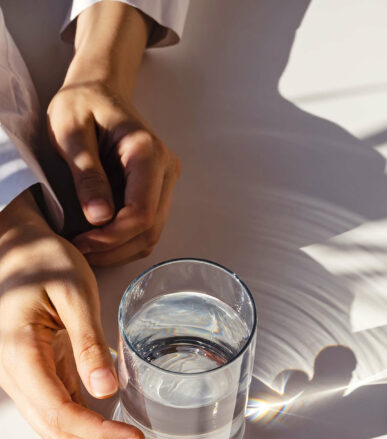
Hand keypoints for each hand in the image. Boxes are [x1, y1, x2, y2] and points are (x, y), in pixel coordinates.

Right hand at [0, 190, 150, 438]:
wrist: (16, 249)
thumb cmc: (43, 261)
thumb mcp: (72, 293)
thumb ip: (87, 341)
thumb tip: (106, 389)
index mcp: (19, 352)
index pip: (59, 412)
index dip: (98, 434)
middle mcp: (15, 373)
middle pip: (55, 431)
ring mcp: (24, 377)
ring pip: (54, 428)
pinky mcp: (38, 373)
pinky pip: (59, 412)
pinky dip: (87, 428)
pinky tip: (114, 430)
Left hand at [47, 81, 180, 266]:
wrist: (98, 90)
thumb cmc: (81, 104)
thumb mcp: (70, 131)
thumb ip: (86, 174)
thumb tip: (100, 217)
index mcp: (147, 152)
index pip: (141, 212)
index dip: (112, 237)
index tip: (80, 243)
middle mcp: (166, 168)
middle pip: (151, 229)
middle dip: (115, 249)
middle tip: (79, 251)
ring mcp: (166, 180)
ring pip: (152, 234)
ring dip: (120, 250)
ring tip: (87, 247)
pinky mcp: (158, 189)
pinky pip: (147, 226)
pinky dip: (124, 241)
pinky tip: (99, 238)